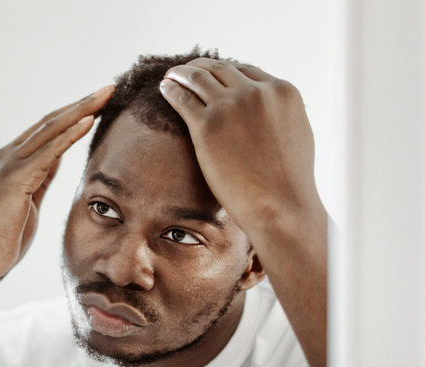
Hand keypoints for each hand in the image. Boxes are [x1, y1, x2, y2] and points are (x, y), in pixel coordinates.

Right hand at [0, 86, 112, 284]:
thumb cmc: (3, 241)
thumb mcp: (28, 202)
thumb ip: (39, 178)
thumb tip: (56, 159)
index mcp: (9, 163)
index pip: (45, 131)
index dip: (72, 115)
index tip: (98, 104)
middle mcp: (5, 157)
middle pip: (49, 122)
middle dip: (80, 104)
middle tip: (108, 88)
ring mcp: (7, 165)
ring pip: (49, 129)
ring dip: (80, 110)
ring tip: (105, 95)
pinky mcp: (13, 179)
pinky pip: (48, 151)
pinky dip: (69, 134)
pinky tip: (88, 121)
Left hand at [159, 58, 323, 230]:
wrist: (280, 204)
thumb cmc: (289, 180)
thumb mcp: (296, 132)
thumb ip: (279, 114)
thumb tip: (269, 110)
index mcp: (283, 91)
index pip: (247, 70)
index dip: (226, 72)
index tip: (213, 74)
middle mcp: (257, 91)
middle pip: (221, 69)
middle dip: (201, 67)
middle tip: (185, 70)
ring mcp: (231, 106)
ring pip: (199, 77)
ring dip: (181, 73)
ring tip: (171, 76)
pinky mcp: (207, 124)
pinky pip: (182, 98)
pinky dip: (172, 89)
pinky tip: (165, 89)